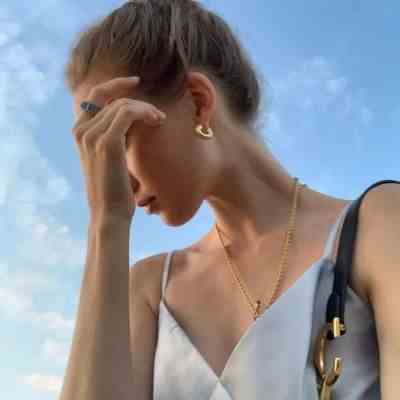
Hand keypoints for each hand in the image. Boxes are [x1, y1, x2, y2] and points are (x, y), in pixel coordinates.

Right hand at [71, 76, 165, 222]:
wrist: (109, 214)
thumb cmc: (114, 190)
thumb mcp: (112, 159)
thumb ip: (116, 137)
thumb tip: (132, 122)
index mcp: (80, 133)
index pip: (95, 95)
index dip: (116, 84)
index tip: (136, 81)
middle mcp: (81, 130)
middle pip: (111, 98)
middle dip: (137, 100)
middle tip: (157, 114)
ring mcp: (91, 135)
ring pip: (122, 104)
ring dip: (146, 108)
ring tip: (160, 120)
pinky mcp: (107, 142)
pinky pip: (127, 113)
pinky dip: (145, 112)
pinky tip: (157, 121)